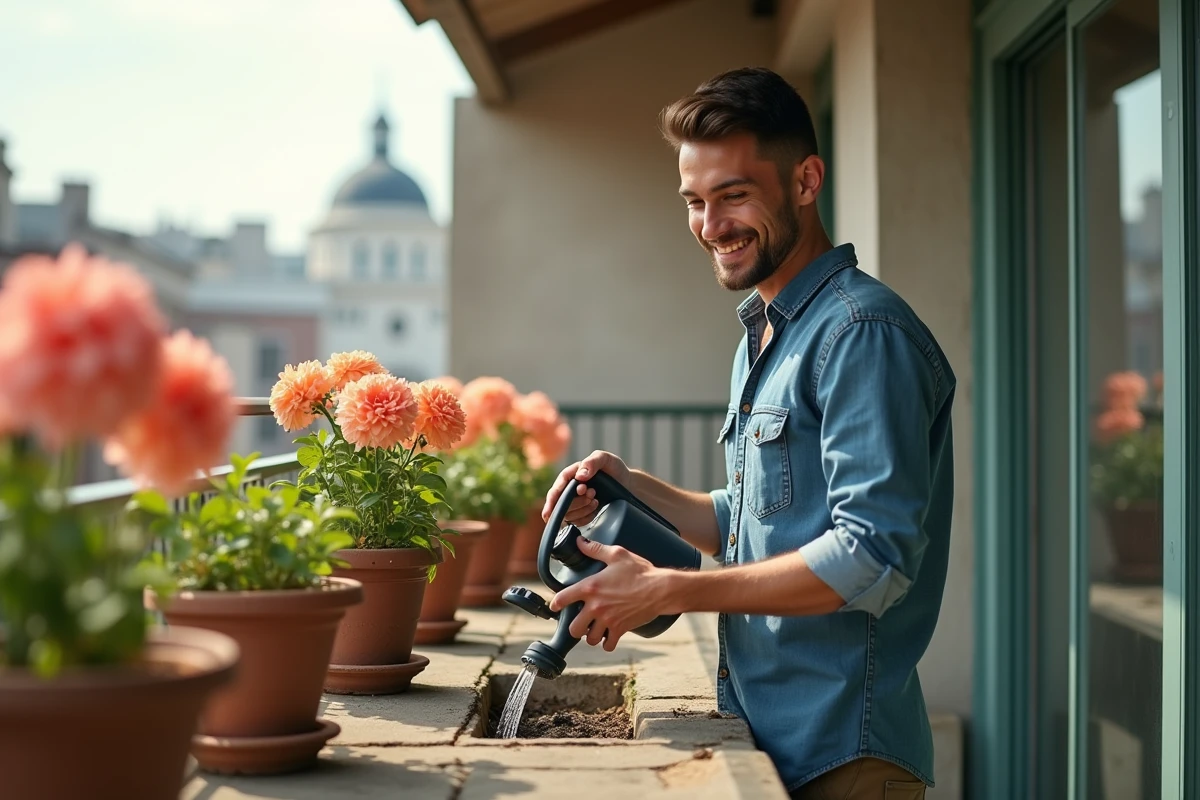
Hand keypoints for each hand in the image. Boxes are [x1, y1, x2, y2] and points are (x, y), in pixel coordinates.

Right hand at [541, 450, 631, 525]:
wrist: (628, 484)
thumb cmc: (614, 468)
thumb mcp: (605, 459)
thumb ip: (592, 462)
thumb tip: (580, 476)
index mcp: (570, 475)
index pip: (557, 489)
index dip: (553, 500)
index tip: (551, 511)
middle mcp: (570, 489)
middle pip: (561, 504)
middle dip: (577, 502)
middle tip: (592, 493)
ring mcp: (576, 502)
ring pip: (569, 514)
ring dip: (583, 509)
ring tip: (596, 500)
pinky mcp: (583, 513)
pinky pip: (578, 522)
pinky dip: (586, 517)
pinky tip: (596, 508)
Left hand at [548, 537, 668, 651]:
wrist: (661, 589)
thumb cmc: (640, 571)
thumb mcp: (617, 555)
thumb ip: (596, 549)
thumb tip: (580, 542)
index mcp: (591, 587)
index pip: (563, 598)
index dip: (555, 604)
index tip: (555, 606)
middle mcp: (596, 606)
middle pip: (573, 627)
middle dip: (574, 626)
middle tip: (580, 621)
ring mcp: (608, 620)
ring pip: (589, 639)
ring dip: (591, 635)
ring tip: (594, 629)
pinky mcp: (621, 629)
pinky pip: (608, 645)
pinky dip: (607, 643)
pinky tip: (608, 637)